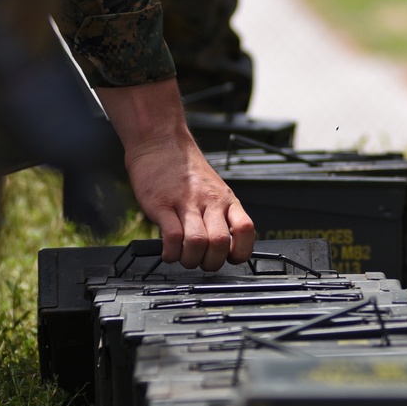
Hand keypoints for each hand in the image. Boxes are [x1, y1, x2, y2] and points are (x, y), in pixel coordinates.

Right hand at [96, 78, 254, 269]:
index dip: (241, 251)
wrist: (160, 142)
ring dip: (190, 260)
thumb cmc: (185, 170)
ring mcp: (186, 202)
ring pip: (197, 243)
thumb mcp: (215, 189)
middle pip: (220, 243)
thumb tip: (224, 246)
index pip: (246, 230)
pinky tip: (168, 252)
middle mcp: (210, 202)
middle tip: (201, 262)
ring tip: (183, 257)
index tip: (230, 259)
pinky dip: (171, 253)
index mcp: (226, 200)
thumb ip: (221, 214)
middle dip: (211, 263)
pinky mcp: (162, 204)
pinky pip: (172, 237)